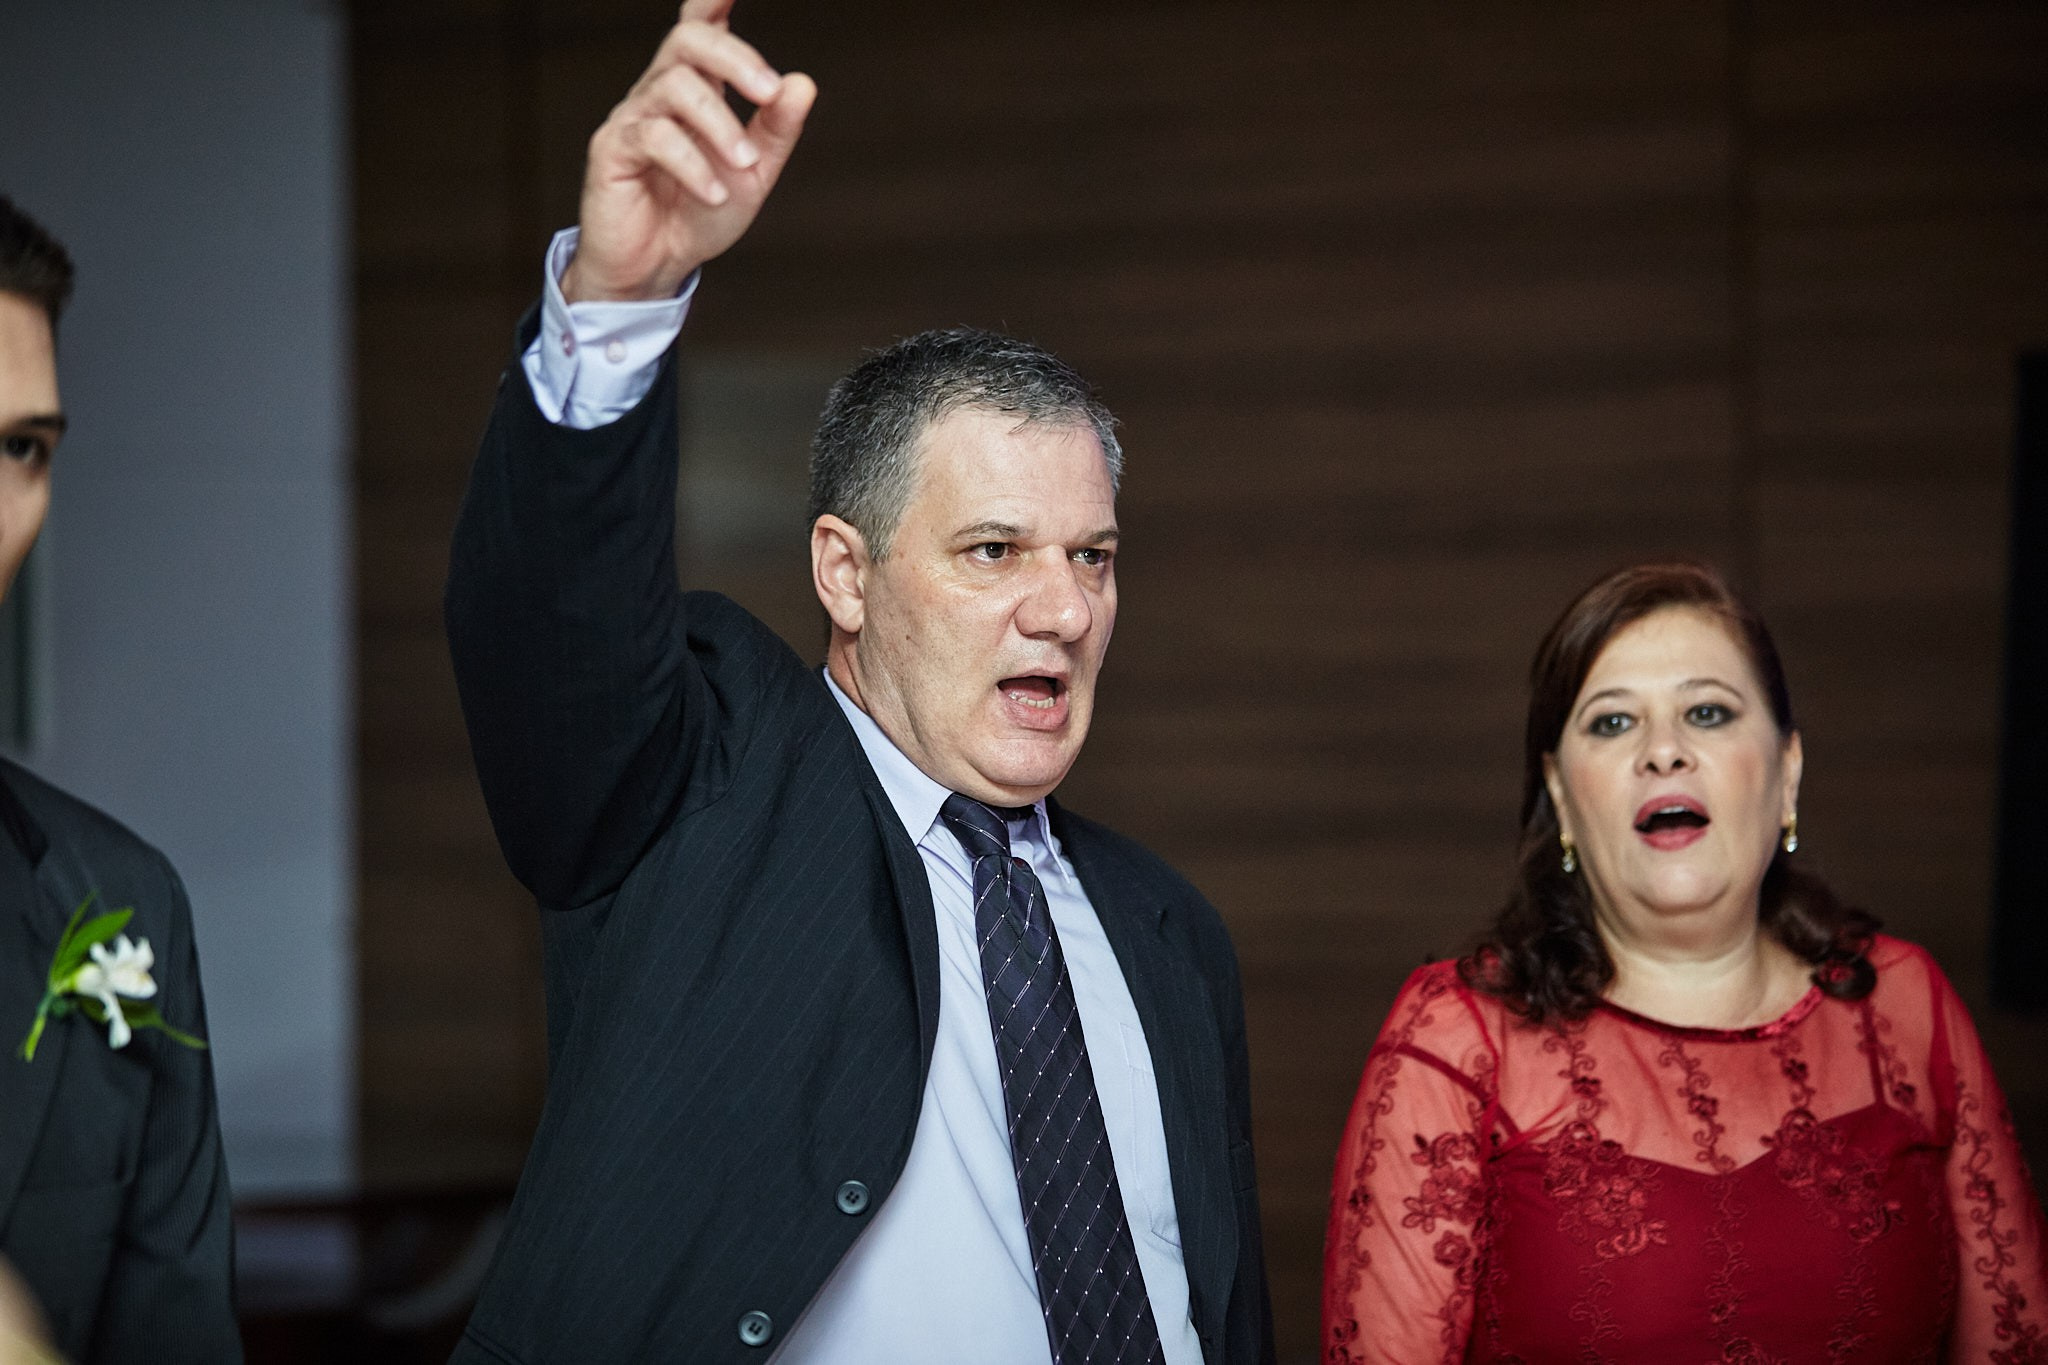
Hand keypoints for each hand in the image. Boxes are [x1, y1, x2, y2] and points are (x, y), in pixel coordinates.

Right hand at [563, 0, 815, 302]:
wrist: (656, 266)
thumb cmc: (700, 212)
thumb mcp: (754, 173)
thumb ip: (777, 129)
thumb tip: (803, 83)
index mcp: (698, 87)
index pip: (703, 25)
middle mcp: (662, 90)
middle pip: (690, 39)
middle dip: (736, 57)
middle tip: (769, 91)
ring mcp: (634, 115)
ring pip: (676, 87)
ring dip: (720, 125)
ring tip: (745, 165)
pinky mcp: (612, 148)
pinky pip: (654, 136)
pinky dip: (693, 164)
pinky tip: (714, 193)